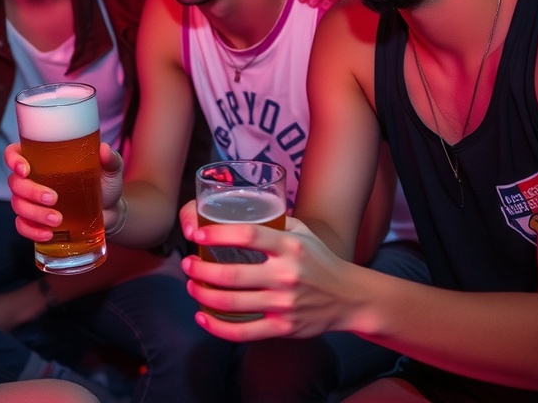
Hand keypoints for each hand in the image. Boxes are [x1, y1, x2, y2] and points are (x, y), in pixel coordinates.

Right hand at [6, 141, 123, 241]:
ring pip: (18, 205)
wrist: (110, 212)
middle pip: (15, 183)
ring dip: (34, 213)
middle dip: (30, 192)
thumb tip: (104, 149)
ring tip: (57, 220)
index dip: (13, 160)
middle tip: (53, 198)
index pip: (15, 154)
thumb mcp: (110, 170)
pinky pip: (22, 226)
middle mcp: (32, 178)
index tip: (25, 169)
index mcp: (42, 159)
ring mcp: (30, 201)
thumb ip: (110, 159)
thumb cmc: (104, 185)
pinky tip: (48, 234)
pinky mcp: (35, 221)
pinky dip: (31, 231)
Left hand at [178, 201, 354, 342]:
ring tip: (192, 286)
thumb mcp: (303, 233)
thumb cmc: (321, 261)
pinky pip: (244, 332)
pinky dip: (218, 327)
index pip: (248, 236)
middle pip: (232, 274)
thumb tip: (243, 206)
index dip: (218, 235)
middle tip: (187, 264)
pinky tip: (202, 317)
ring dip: (204, 295)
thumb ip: (275, 221)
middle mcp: (286, 274)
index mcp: (289, 246)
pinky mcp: (283, 328)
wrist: (350, 298)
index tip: (198, 235)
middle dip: (201, 270)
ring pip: (232, 302)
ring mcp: (284, 304)